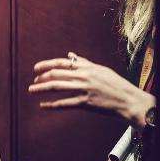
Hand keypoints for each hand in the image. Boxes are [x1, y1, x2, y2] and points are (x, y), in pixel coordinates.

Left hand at [28, 52, 154, 126]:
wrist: (128, 100)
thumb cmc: (116, 84)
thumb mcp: (101, 69)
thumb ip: (84, 62)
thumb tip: (70, 55)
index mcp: (87, 67)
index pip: (62, 63)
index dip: (46, 65)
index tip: (36, 68)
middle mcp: (84, 76)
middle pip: (56, 74)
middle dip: (41, 77)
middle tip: (34, 81)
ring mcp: (84, 90)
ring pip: (57, 87)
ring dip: (41, 88)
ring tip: (32, 90)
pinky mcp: (85, 103)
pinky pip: (64, 104)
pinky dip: (52, 105)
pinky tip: (43, 106)